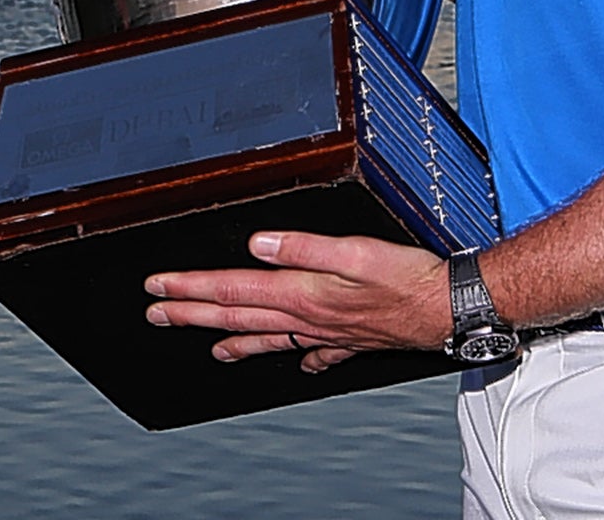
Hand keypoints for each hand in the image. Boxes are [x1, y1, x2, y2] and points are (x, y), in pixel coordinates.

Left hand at [146, 230, 450, 372]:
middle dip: (193, 313)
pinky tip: (292, 359)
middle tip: (157, 313)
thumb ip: (302, 246)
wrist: (446, 308)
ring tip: (207, 342)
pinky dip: (295, 354)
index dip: (192, 288)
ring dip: (232, 338)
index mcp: (302, 293)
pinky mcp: (348, 338)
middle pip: (239, 316)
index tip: (158, 286)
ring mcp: (327, 333)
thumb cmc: (406, 278)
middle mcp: (308, 317)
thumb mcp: (353, 251)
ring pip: (268, 336)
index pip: (234, 290)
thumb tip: (257, 244)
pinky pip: (311, 351)